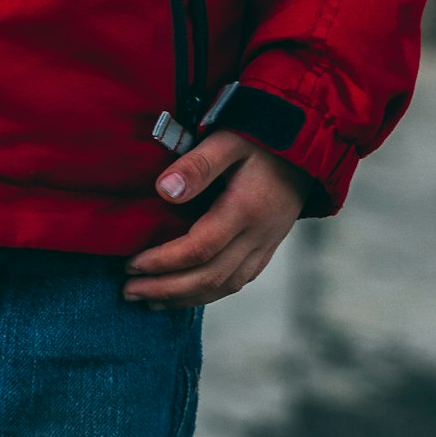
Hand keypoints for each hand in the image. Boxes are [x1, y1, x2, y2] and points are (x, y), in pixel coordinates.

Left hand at [122, 130, 312, 307]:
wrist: (307, 146)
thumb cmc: (260, 136)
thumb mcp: (228, 139)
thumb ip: (197, 164)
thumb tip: (163, 191)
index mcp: (245, 211)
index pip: (199, 249)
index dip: (163, 261)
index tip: (132, 264)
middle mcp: (257, 237)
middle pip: (208, 277)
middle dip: (166, 289)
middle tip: (129, 291)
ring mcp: (265, 247)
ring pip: (223, 287)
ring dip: (184, 298)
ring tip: (149, 301)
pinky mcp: (267, 250)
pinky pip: (236, 283)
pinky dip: (207, 294)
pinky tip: (184, 295)